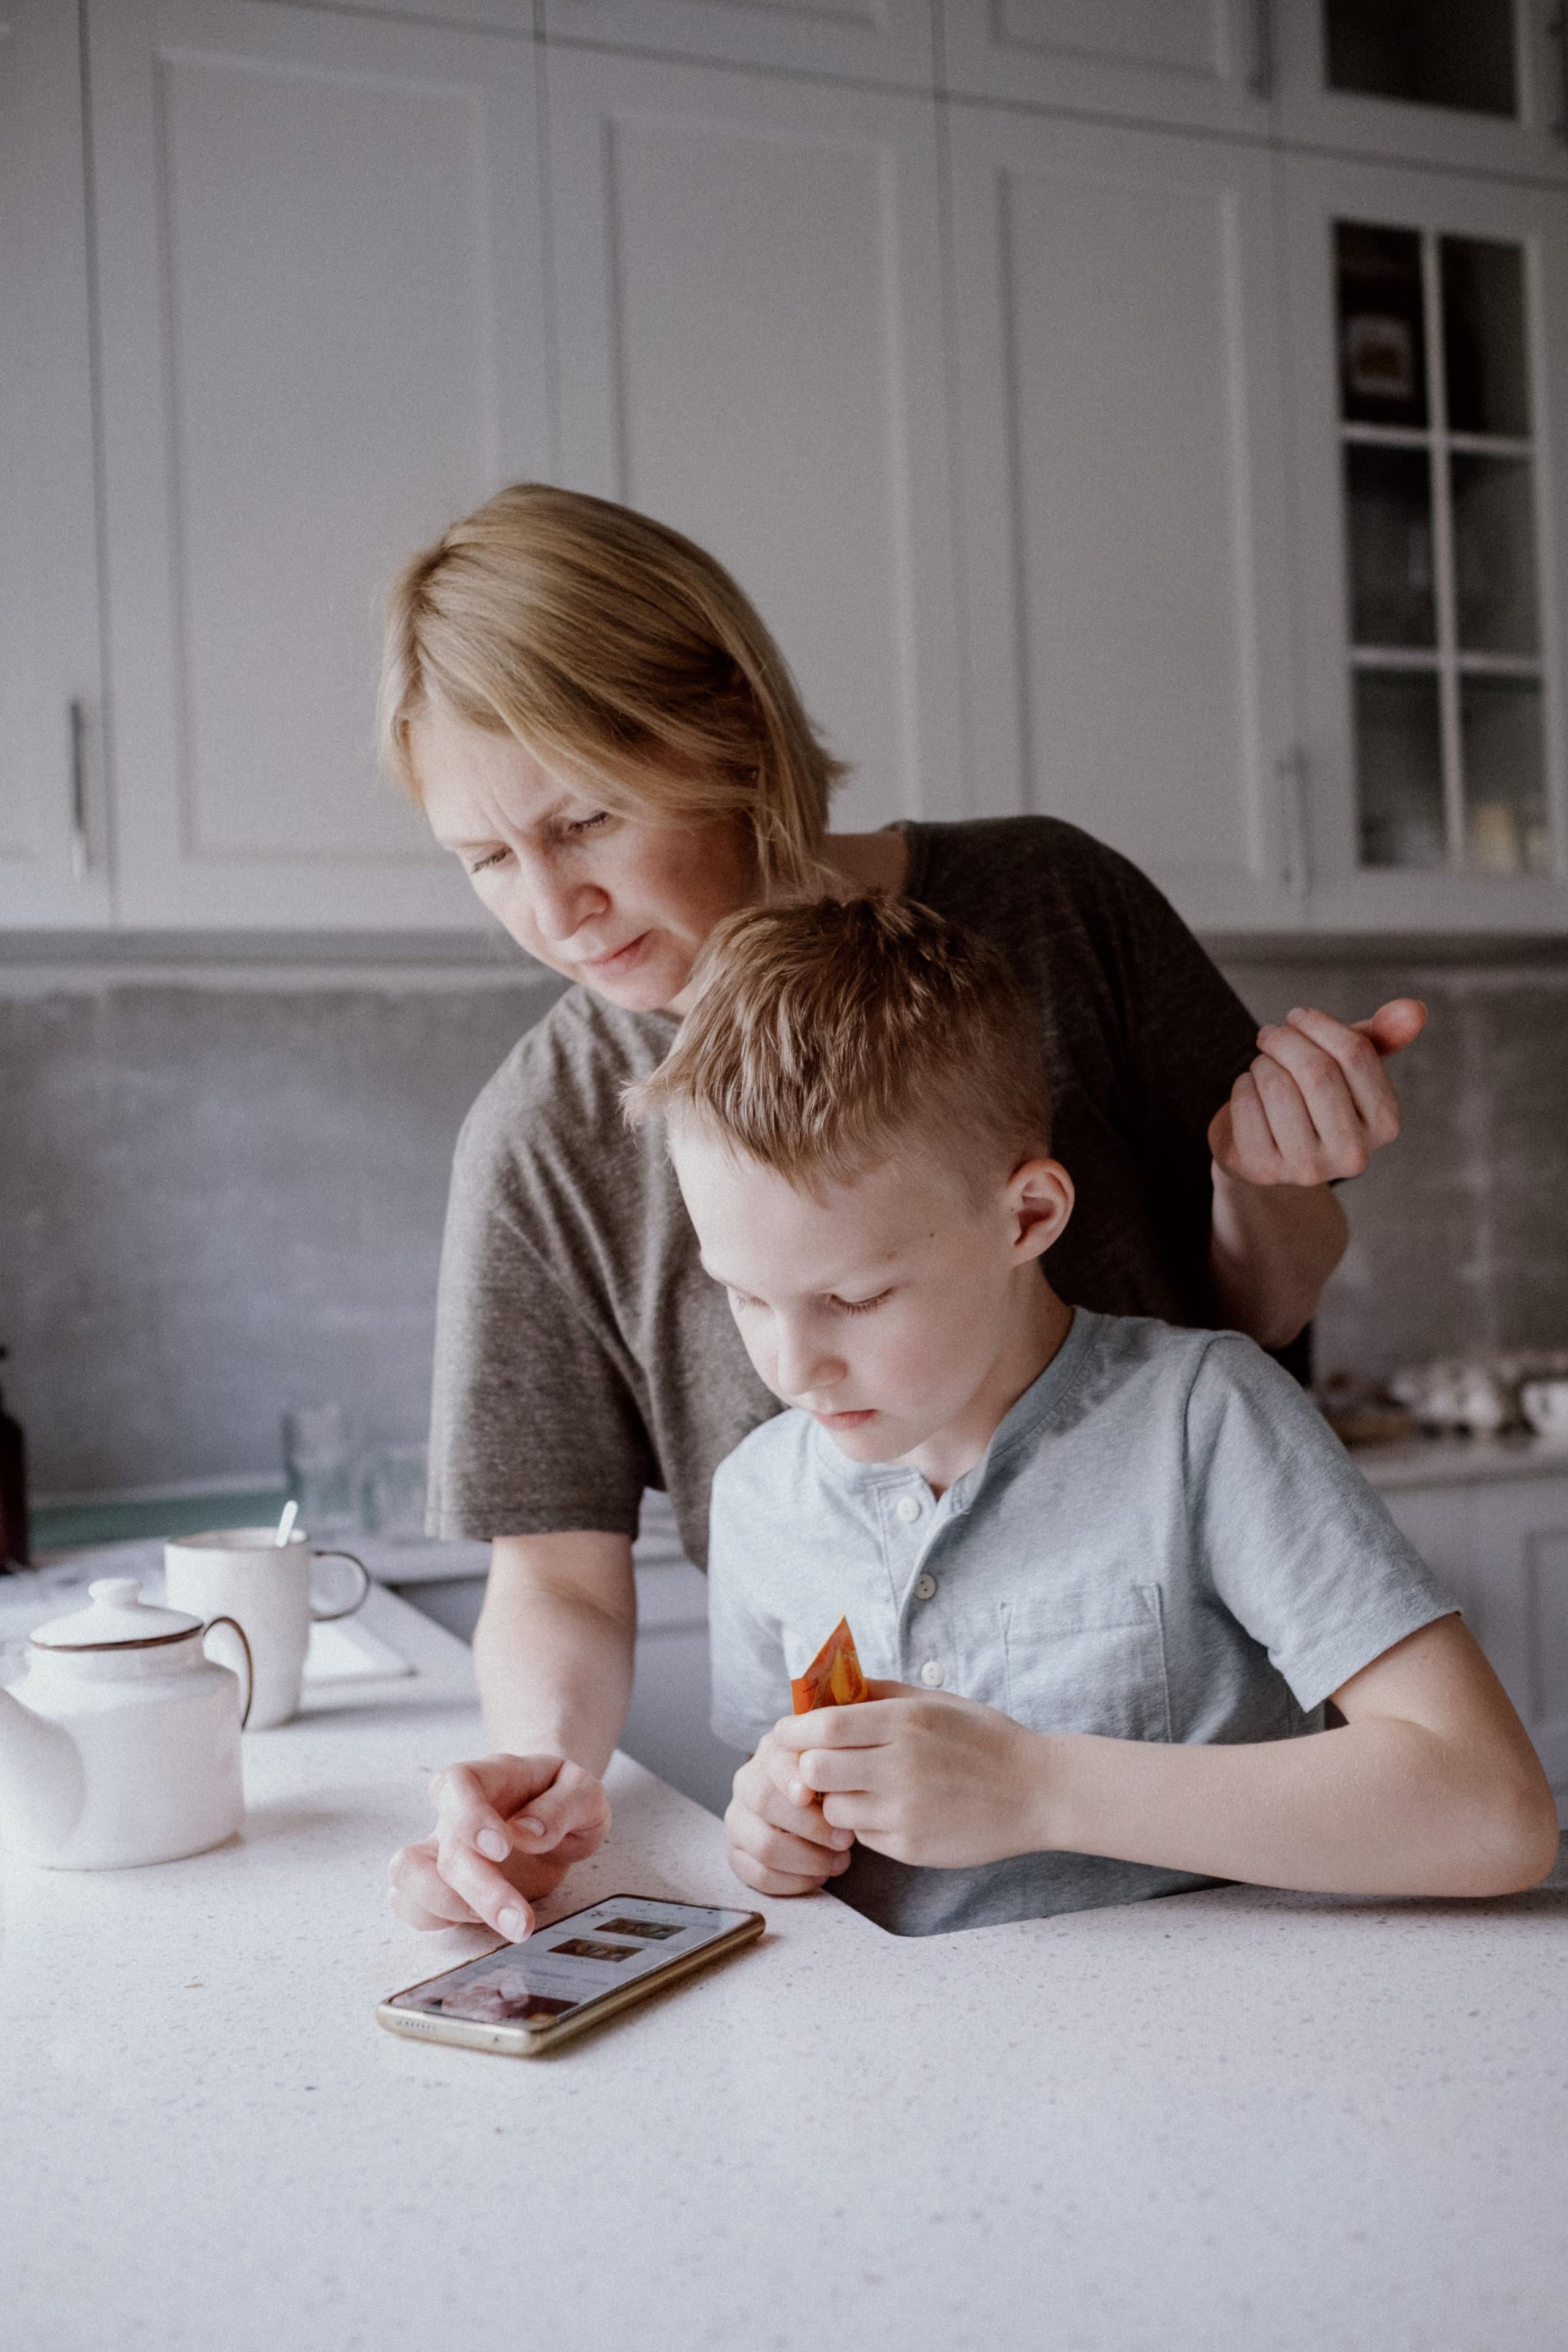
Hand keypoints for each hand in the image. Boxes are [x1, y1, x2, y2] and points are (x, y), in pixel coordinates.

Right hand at [387, 1753, 610, 1939]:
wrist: (552, 1812)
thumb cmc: (562, 1798)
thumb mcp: (584, 1793)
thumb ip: (564, 1806)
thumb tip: (528, 1833)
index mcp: (490, 1777)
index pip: (456, 1784)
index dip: (469, 1817)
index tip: (502, 1849)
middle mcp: (455, 1813)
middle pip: (446, 1849)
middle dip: (482, 1891)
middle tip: (521, 1921)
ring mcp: (441, 1847)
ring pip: (408, 1874)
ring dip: (448, 1908)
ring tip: (500, 1922)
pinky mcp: (439, 1882)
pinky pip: (408, 1901)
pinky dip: (434, 1919)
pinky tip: (478, 1923)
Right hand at [723, 1730, 855, 1896]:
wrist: (812, 1809)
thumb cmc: (829, 1787)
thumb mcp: (833, 1767)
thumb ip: (833, 1770)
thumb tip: (838, 1793)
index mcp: (771, 1752)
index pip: (774, 1761)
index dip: (790, 1778)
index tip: (811, 1794)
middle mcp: (746, 1783)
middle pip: (764, 1802)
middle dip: (810, 1826)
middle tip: (845, 1839)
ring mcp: (737, 1820)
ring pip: (764, 1845)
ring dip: (808, 1859)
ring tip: (839, 1861)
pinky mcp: (736, 1854)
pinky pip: (761, 1875)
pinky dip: (795, 1881)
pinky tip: (819, 1875)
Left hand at [767, 1683, 1045, 1870]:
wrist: (1037, 1791)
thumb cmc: (983, 1740)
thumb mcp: (934, 1701)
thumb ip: (878, 1693)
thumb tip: (824, 1690)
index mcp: (906, 1721)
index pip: (824, 1725)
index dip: (794, 1730)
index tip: (786, 1733)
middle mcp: (902, 1766)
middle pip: (815, 1771)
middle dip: (807, 1769)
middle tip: (820, 1766)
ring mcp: (906, 1812)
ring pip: (834, 1810)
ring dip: (837, 1800)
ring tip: (862, 1790)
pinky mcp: (911, 1848)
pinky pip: (863, 1837)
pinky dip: (865, 1825)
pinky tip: (893, 1811)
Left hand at [1209, 999, 1425, 1186]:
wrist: (1268, 1148)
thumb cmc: (1313, 1098)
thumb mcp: (1349, 1066)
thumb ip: (1383, 1035)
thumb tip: (1415, 1008)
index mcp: (1385, 1123)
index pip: (1356, 1054)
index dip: (1319, 1024)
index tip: (1298, 1016)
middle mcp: (1353, 1153)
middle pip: (1316, 1070)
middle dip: (1285, 1040)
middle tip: (1270, 1034)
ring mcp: (1308, 1168)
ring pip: (1277, 1086)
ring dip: (1262, 1063)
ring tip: (1263, 1067)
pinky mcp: (1264, 1170)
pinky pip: (1245, 1105)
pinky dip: (1242, 1086)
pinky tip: (1250, 1094)